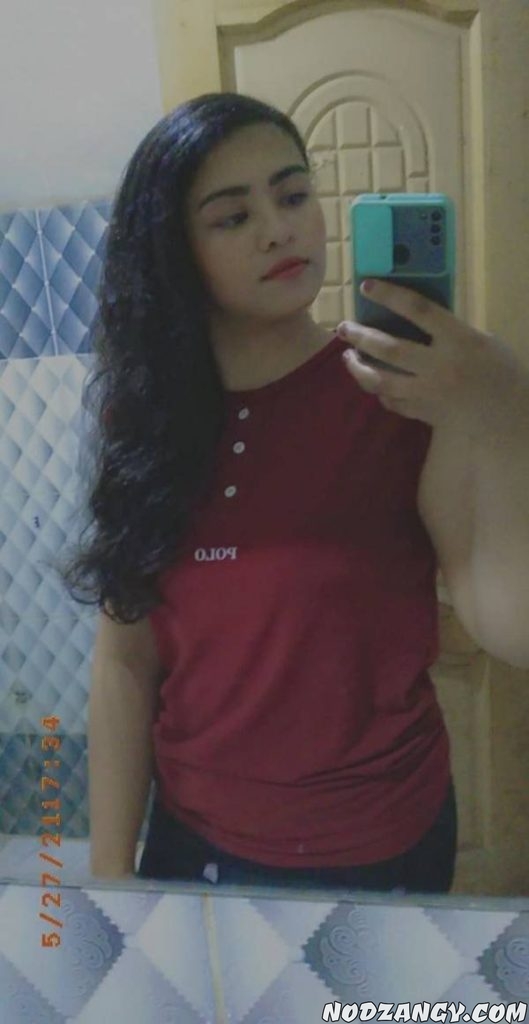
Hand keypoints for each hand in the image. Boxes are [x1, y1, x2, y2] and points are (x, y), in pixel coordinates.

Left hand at [338, 279, 526, 438]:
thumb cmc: (499, 370)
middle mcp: (440, 366)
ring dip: (358, 368)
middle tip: (343, 327)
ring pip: (382, 380)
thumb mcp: (480, 339)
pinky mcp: (424, 413)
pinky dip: (379, 391)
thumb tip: (411, 318)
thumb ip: (448, 330)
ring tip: (347, 356)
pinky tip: (372, 382)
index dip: (390, 295)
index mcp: (459, 339)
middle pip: (389, 348)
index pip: (418, 310)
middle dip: (361, 336)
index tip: (366, 286)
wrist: (509, 414)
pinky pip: (392, 401)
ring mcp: (429, 392)